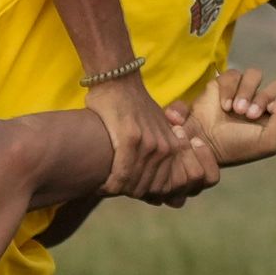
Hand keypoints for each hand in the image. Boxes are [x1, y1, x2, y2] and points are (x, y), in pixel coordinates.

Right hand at [83, 76, 182, 198]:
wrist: (118, 80)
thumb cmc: (130, 107)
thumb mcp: (154, 128)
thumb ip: (158, 149)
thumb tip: (157, 178)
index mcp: (174, 147)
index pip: (164, 187)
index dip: (145, 194)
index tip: (130, 190)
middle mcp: (166, 148)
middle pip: (149, 189)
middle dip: (130, 193)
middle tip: (114, 190)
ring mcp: (150, 144)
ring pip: (134, 185)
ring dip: (118, 190)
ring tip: (105, 188)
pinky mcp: (131, 140)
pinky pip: (121, 175)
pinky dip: (110, 184)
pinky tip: (101, 184)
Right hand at [183, 68, 275, 168]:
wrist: (202, 144)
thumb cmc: (236, 148)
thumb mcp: (268, 142)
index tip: (271, 111)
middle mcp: (263, 103)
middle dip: (264, 98)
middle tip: (248, 115)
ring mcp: (244, 92)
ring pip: (255, 74)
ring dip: (246, 91)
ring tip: (236, 110)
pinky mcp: (225, 84)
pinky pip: (233, 74)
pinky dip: (229, 89)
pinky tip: (224, 106)